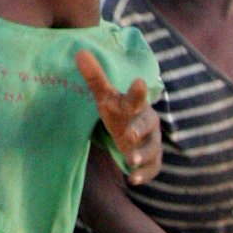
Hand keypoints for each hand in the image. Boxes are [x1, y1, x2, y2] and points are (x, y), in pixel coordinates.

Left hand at [76, 50, 161, 185]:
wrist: (135, 131)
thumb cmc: (119, 111)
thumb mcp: (105, 97)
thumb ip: (94, 77)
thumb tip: (80, 52)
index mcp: (135, 105)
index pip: (136, 97)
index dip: (137, 91)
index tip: (138, 81)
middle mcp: (147, 122)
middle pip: (147, 124)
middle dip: (138, 129)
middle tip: (127, 135)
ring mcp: (151, 142)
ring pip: (151, 148)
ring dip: (141, 155)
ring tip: (128, 161)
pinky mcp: (152, 160)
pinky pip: (153, 168)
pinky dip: (144, 174)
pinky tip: (132, 180)